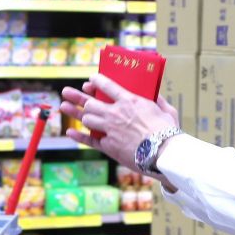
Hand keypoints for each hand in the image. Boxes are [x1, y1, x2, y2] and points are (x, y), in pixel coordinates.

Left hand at [60, 75, 179, 171]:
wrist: (163, 154)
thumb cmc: (169, 132)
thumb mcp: (167, 110)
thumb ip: (158, 100)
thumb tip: (154, 92)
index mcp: (130, 101)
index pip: (107, 85)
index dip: (96, 81)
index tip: (90, 80)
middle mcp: (116, 113)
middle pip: (90, 103)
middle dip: (76, 97)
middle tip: (66, 92)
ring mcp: (110, 130)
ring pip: (87, 119)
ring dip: (77, 114)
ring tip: (65, 107)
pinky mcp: (108, 146)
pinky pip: (89, 140)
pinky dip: (78, 136)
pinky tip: (69, 131)